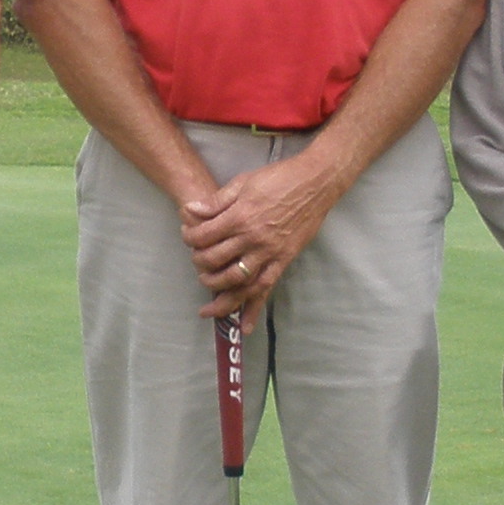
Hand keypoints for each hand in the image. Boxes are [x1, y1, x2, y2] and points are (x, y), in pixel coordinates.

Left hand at [180, 152, 341, 319]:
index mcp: (240, 216)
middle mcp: (252, 239)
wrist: (315, 182)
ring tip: (208, 301)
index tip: (188, 236)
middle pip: (215, 261)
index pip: (204, 236)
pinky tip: (244, 326)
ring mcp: (269, 253)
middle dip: (200, 264)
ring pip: (237, 283)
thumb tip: (190, 210)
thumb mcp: (243, 182)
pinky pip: (265, 289)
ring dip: (218, 295)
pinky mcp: (283, 261)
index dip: (189, 238)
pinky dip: (254, 309)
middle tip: (197, 262)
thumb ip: (216, 201)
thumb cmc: (279, 178)